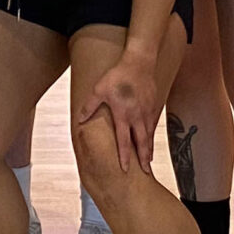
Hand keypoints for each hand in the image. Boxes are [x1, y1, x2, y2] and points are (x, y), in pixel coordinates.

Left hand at [76, 50, 163, 168]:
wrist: (139, 62)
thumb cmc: (118, 75)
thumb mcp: (99, 89)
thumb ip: (90, 106)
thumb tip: (80, 120)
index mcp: (123, 115)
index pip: (124, 141)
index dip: (124, 156)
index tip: (125, 169)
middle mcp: (137, 116)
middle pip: (142, 142)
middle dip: (143, 158)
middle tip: (145, 171)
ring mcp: (147, 111)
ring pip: (149, 134)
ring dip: (149, 148)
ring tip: (149, 160)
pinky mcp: (153, 105)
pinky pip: (153, 123)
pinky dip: (152, 134)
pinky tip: (151, 138)